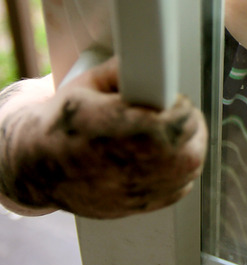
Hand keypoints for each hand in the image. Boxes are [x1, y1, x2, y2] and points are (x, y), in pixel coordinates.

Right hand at [0, 59, 206, 217]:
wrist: (37, 167)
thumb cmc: (62, 124)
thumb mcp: (85, 85)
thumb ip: (123, 71)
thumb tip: (148, 59)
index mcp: (119, 130)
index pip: (179, 120)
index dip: (179, 106)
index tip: (173, 99)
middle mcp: (131, 165)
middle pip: (192, 145)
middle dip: (189, 123)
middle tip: (176, 113)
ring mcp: (138, 190)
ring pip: (191, 167)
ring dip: (189, 146)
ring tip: (173, 132)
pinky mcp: (142, 205)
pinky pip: (182, 186)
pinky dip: (179, 170)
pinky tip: (163, 157)